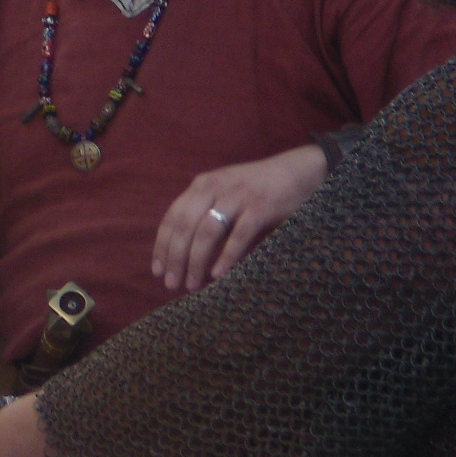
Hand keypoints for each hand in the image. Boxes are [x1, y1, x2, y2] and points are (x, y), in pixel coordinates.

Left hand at [153, 144, 326, 292]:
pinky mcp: (260, 207)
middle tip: (170, 284)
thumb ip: (205, 214)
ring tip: (190, 285)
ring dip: (196, 261)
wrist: (299, 171)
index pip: (172, 217)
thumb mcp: (225, 195)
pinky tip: (217, 275)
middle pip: (185, 226)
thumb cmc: (258, 189)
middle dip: (175, 258)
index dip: (162, 245)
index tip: (156, 269)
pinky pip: (238, 235)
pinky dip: (226, 256)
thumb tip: (184, 252)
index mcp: (201, 185)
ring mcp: (237, 197)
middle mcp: (214, 188)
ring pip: (207, 232)